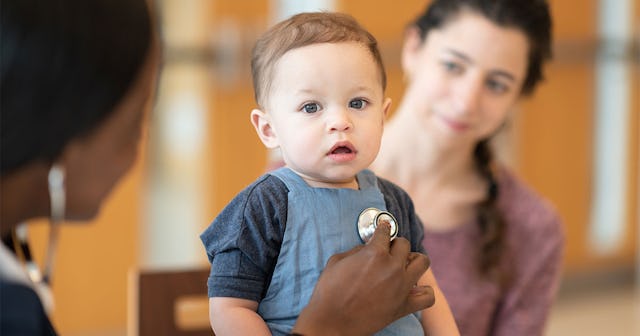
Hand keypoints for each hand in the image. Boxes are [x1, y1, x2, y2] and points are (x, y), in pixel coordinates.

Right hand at [292, 222, 434, 335]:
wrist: (331, 322)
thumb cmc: (329, 292)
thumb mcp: (337, 261)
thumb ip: (355, 251)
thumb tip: (366, 248)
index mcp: (375, 253)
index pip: (385, 232)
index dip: (382, 228)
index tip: (383, 229)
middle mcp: (392, 267)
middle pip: (405, 244)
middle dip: (395, 244)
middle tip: (388, 250)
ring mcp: (401, 287)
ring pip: (423, 262)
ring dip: (414, 259)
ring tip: (404, 264)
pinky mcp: (404, 306)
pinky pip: (428, 296)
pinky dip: (424, 291)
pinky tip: (414, 288)